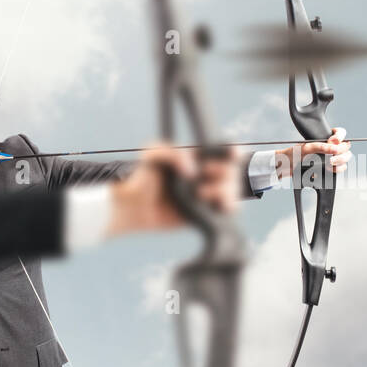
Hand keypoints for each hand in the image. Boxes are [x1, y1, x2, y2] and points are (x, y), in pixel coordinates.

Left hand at [106, 144, 239, 236]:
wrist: (132, 207)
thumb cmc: (141, 177)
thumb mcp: (151, 154)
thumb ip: (171, 153)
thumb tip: (193, 171)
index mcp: (196, 159)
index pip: (222, 152)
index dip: (233, 152)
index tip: (234, 154)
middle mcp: (205, 176)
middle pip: (231, 172)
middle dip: (225, 173)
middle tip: (205, 174)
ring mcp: (206, 195)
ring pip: (232, 191)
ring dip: (225, 191)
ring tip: (201, 194)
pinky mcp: (205, 214)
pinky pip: (225, 210)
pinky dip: (228, 207)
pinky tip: (218, 206)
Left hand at [273, 126, 352, 180]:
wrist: (288, 167)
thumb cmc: (295, 154)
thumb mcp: (307, 147)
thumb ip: (321, 146)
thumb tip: (335, 148)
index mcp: (326, 138)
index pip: (341, 133)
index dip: (340, 136)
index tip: (333, 141)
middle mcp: (331, 147)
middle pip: (346, 148)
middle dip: (341, 153)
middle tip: (331, 158)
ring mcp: (331, 157)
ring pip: (345, 159)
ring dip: (340, 162)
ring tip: (330, 164)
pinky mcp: (330, 168)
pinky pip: (340, 169)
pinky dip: (336, 170)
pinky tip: (329, 170)